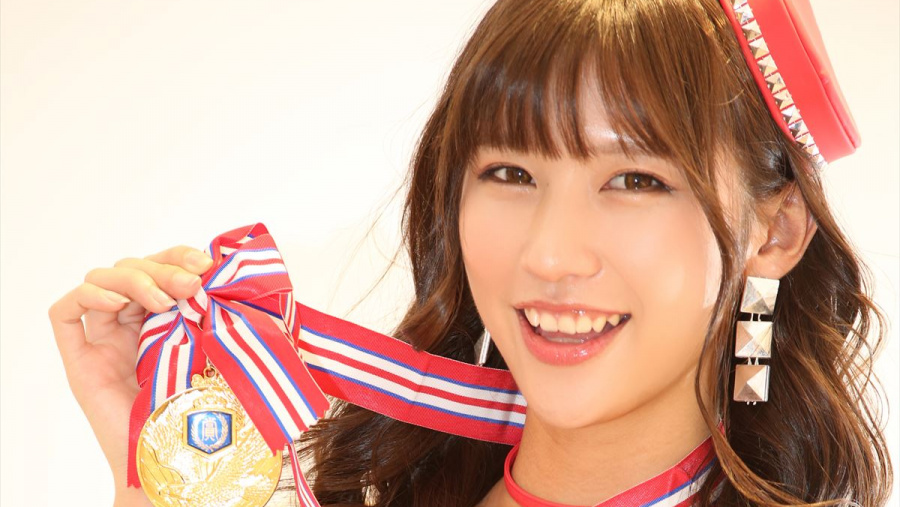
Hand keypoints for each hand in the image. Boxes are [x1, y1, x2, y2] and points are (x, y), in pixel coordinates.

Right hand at [48, 246, 213, 504]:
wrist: (173, 458)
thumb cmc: (199, 409)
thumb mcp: (216, 351)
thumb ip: (214, 317)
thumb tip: (230, 277)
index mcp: (164, 317)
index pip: (162, 267)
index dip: (179, 256)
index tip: (206, 264)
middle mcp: (132, 324)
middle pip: (133, 269)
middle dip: (163, 268)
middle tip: (191, 284)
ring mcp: (104, 339)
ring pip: (102, 280)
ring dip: (133, 279)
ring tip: (164, 300)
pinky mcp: (80, 359)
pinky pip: (66, 312)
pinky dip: (89, 295)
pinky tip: (116, 304)